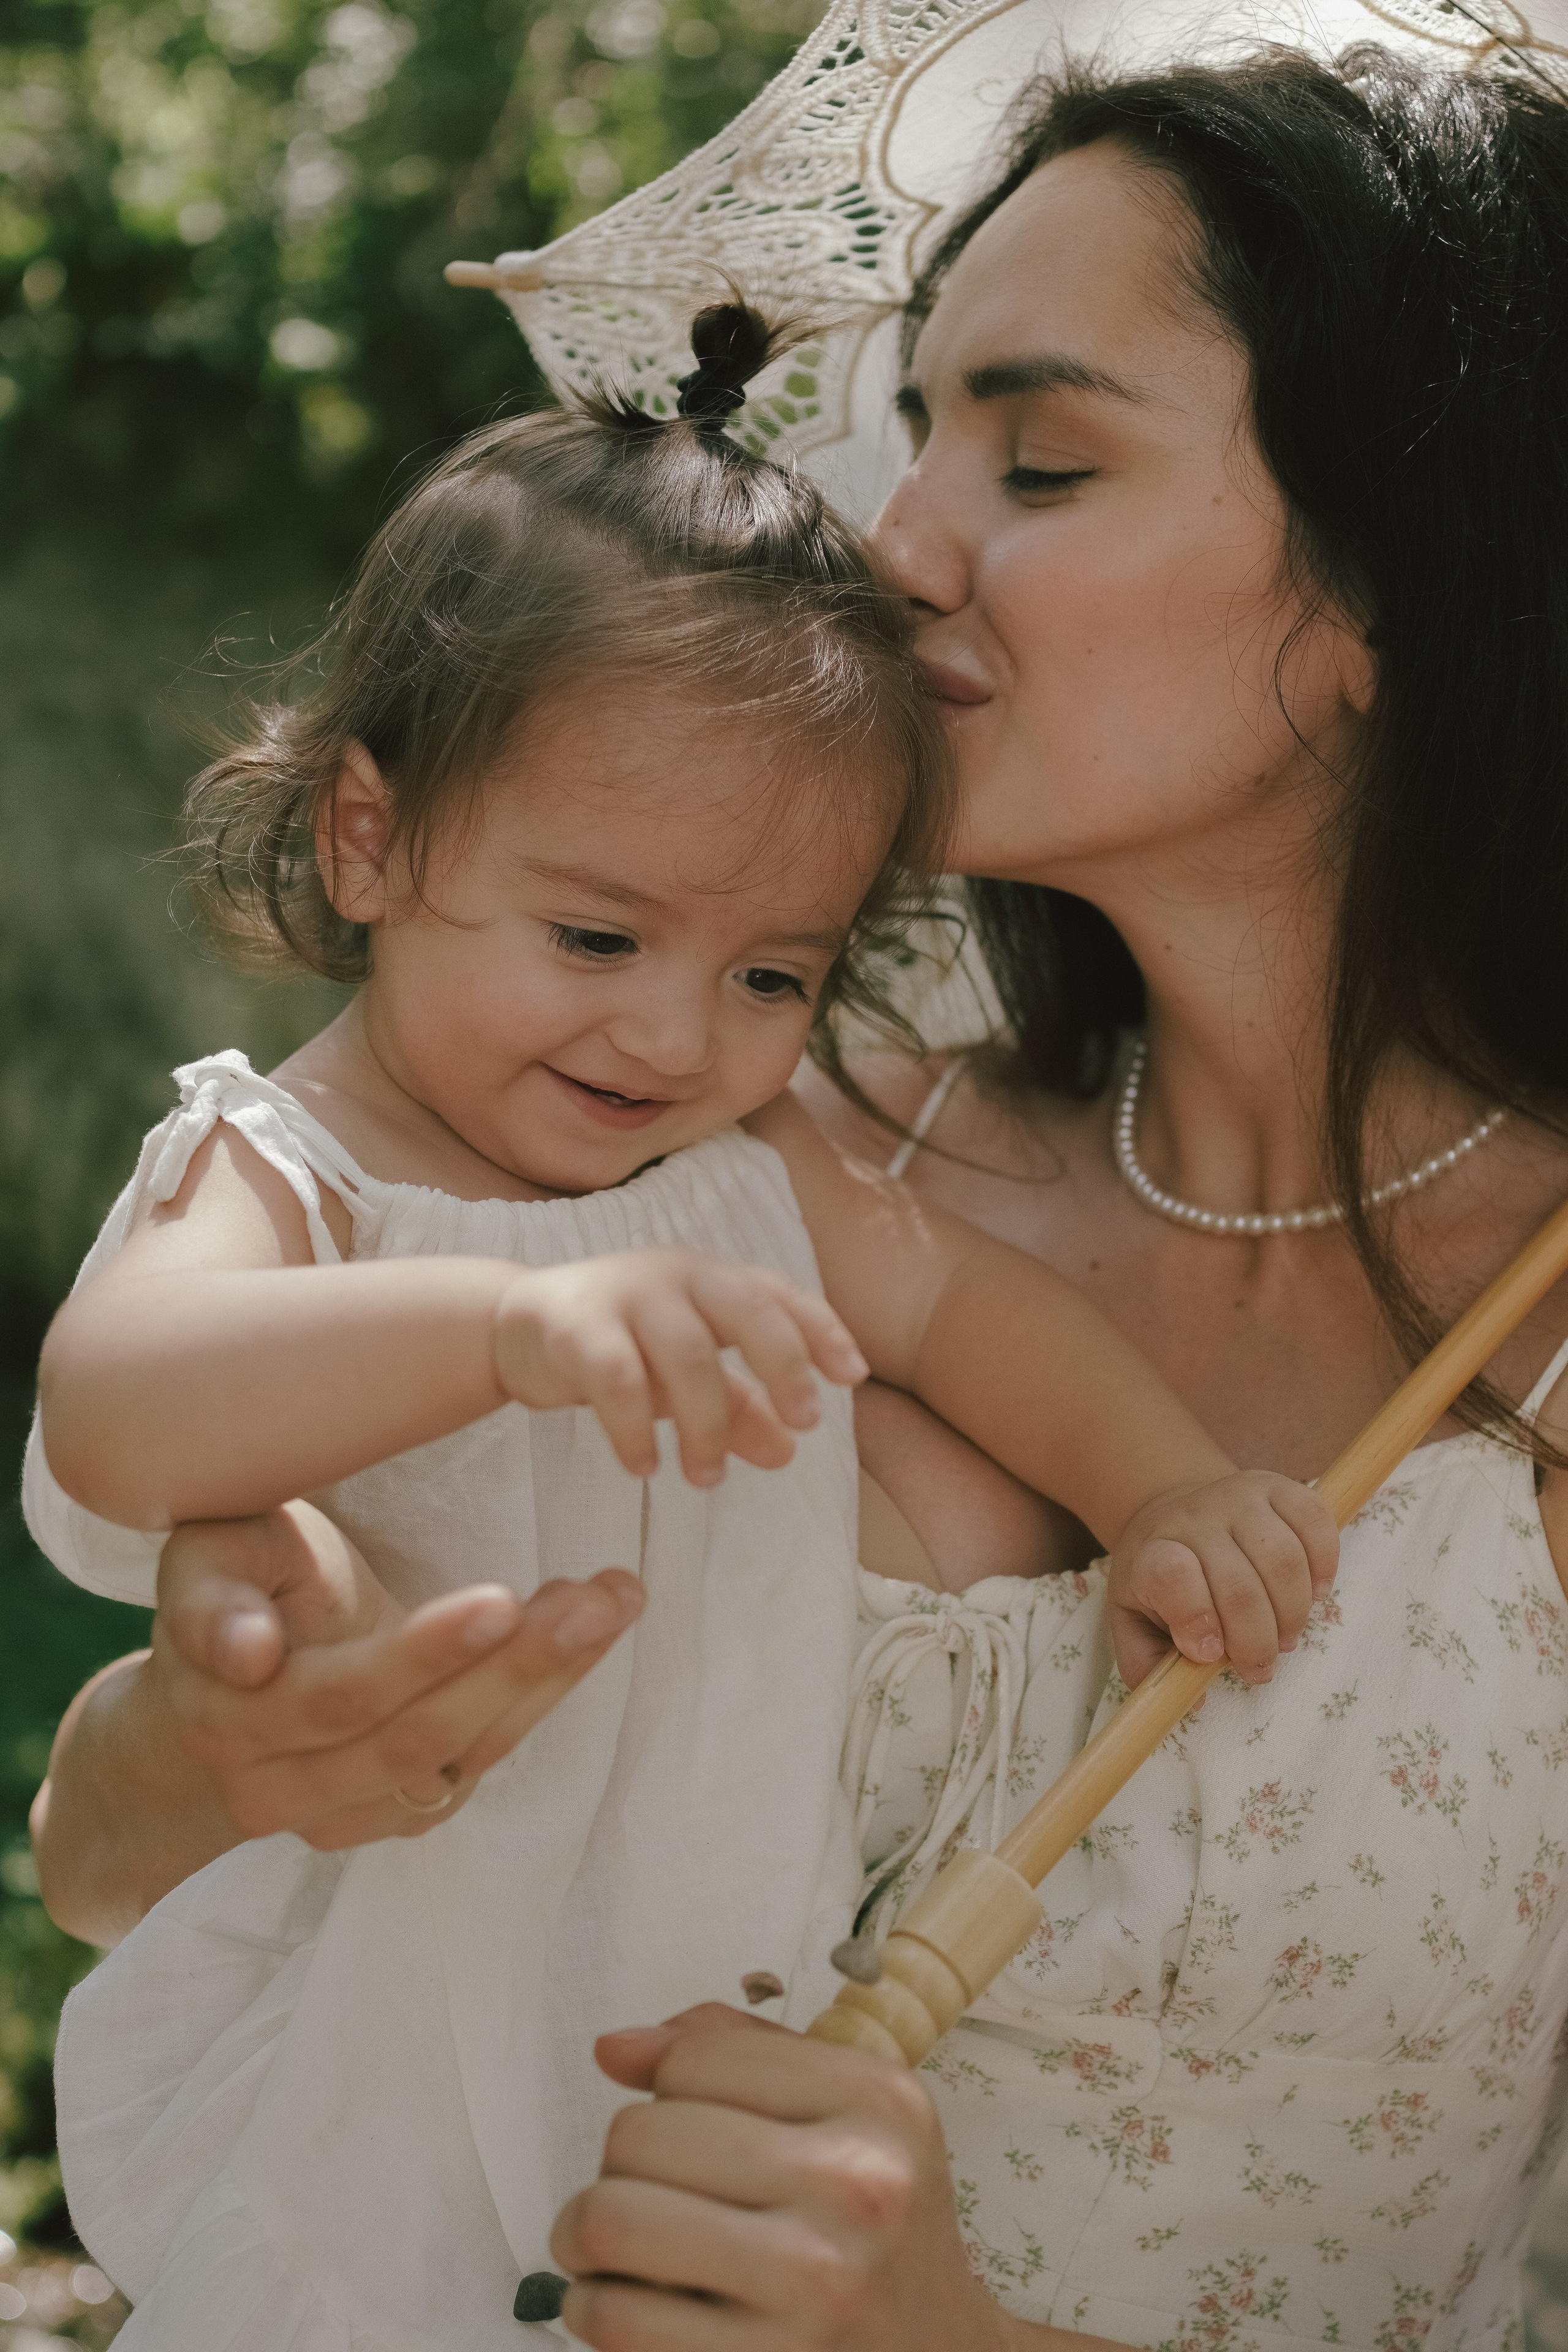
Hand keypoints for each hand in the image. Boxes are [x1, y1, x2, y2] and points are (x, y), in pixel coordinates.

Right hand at [154, 1501, 642, 1843]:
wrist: (200, 1723)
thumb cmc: (226, 1603)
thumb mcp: (201, 1569)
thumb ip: (213, 1600)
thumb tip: (248, 1652)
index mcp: (229, 1716)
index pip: (333, 1696)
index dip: (418, 1656)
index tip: (500, 1601)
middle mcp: (281, 1785)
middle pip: (412, 1736)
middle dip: (515, 1664)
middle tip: (597, 1594)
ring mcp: (342, 1814)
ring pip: (454, 1758)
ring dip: (545, 1680)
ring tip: (613, 1600)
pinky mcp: (394, 1816)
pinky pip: (477, 1764)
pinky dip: (540, 1697)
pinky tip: (590, 1628)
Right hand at [495, 1249, 867, 1487]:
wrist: (516, 1328)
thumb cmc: (619, 1346)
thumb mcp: (685, 1379)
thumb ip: (738, 1408)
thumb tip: (789, 1451)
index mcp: (712, 1280)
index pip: (779, 1295)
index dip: (821, 1330)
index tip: (852, 1377)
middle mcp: (677, 1275)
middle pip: (747, 1309)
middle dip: (785, 1364)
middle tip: (806, 1424)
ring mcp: (625, 1292)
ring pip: (687, 1352)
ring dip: (707, 1423)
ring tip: (705, 1479)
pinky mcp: (574, 1324)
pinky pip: (616, 1377)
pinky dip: (635, 1427)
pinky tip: (645, 1466)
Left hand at [550, 2005, 1015, 2351]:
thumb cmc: (878, 2236)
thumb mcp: (849, 2117)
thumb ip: (737, 2057)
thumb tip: (615, 2048)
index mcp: (878, 2101)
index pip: (692, 2059)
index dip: (663, 2093)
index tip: (678, 2129)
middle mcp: (855, 2185)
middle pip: (640, 2136)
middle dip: (616, 2170)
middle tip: (638, 2197)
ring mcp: (815, 2283)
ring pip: (612, 2220)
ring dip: (585, 2238)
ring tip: (609, 2251)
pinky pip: (616, 2318)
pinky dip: (594, 2309)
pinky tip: (625, 2305)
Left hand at [1107, 1471, 1338, 1687]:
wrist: (1175, 1516)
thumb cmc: (1158, 1583)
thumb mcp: (1133, 1624)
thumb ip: (1148, 1666)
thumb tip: (1194, 1697)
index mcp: (1153, 1551)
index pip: (1172, 1576)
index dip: (1196, 1620)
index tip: (1208, 1654)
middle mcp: (1196, 1517)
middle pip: (1240, 1586)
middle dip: (1257, 1643)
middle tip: (1258, 1667)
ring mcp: (1240, 1495)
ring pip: (1284, 1560)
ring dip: (1293, 1614)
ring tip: (1284, 1637)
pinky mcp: (1280, 1486)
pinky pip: (1316, 1521)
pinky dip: (1325, 1564)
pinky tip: (1315, 1592)